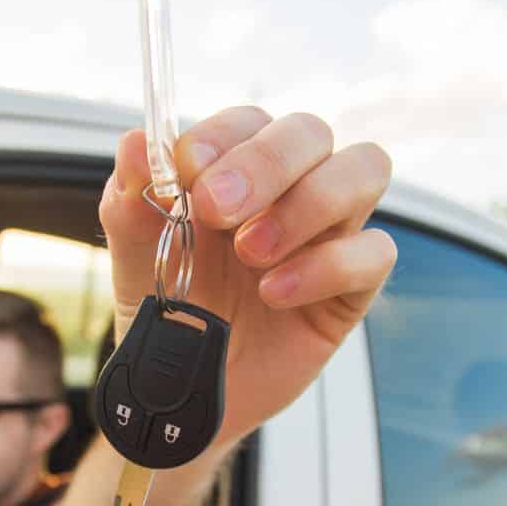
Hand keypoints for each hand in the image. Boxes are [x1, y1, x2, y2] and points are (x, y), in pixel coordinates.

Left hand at [99, 107, 395, 449]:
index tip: (187, 169)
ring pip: (363, 169)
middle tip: (215, 208)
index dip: (224, 136)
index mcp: (237, 166)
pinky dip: (326, 266)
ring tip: (250, 252)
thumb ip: (131, 195)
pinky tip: (275, 293)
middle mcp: (291, 186)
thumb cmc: (170, 304)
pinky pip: (376, 251)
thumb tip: (136, 143)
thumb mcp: (134, 252)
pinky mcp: (354, 284)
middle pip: (310, 132)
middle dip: (263, 164)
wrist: (185, 385)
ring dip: (305, 203)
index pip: (250, 120)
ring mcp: (329, 231)